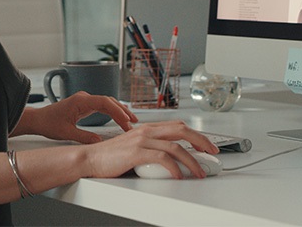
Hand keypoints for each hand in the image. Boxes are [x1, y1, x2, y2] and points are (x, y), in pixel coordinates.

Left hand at [18, 92, 136, 143]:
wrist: (38, 119)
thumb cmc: (48, 123)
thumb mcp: (67, 133)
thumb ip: (84, 137)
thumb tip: (100, 142)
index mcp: (80, 101)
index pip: (105, 102)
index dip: (118, 112)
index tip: (126, 122)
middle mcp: (84, 98)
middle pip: (109, 101)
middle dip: (123, 112)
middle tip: (133, 124)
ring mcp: (84, 101)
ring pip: (107, 103)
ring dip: (119, 111)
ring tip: (131, 121)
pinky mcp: (84, 105)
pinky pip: (102, 107)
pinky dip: (112, 112)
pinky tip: (119, 119)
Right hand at [79, 121, 220, 178]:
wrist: (89, 159)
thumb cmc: (109, 156)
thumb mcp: (134, 148)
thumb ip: (151, 149)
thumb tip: (172, 159)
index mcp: (146, 128)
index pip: (178, 126)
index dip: (197, 135)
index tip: (207, 146)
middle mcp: (146, 131)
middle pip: (182, 130)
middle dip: (202, 141)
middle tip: (212, 153)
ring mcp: (141, 140)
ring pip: (176, 146)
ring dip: (192, 161)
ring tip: (199, 172)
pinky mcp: (136, 152)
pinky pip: (163, 158)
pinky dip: (175, 167)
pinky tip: (178, 175)